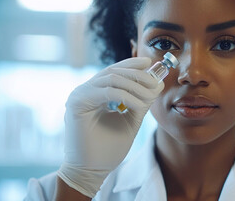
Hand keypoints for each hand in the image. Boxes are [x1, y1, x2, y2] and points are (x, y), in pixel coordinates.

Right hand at [57, 57, 163, 197]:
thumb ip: (141, 102)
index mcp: (96, 92)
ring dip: (135, 86)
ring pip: (112, 79)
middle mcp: (86, 90)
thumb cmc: (109, 148)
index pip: (115, 71)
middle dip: (138, 75)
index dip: (132, 64)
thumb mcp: (131, 120)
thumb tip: (157, 84)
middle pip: (115, 71)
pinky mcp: (77, 104)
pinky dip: (126, 97)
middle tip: (155, 81)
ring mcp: (79, 95)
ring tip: (150, 95)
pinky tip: (139, 105)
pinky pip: (107, 93)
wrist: (92, 171)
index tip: (149, 63)